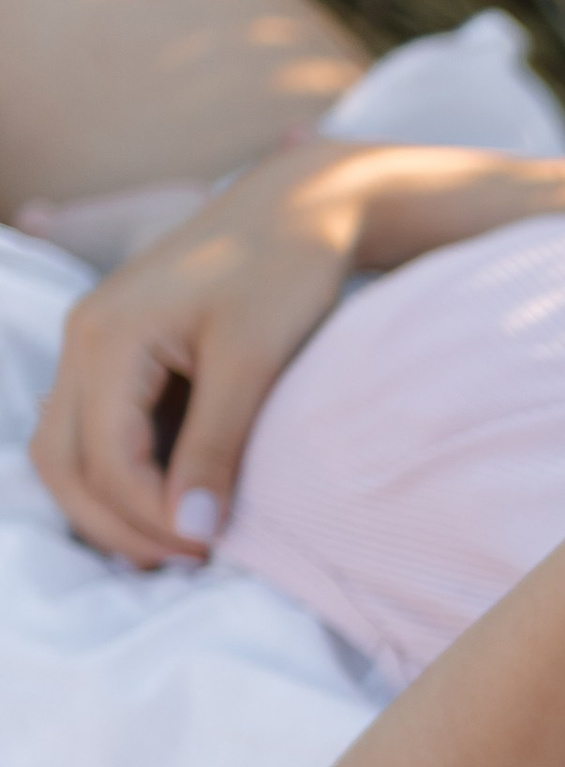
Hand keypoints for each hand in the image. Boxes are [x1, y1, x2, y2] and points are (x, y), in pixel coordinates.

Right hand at [31, 145, 369, 565]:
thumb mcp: (254, 360)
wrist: (300, 204)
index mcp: (107, 338)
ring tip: (176, 544)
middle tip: (186, 562)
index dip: (150, 518)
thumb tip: (192, 529)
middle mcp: (84, 339)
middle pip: (62, 463)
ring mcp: (94, 342)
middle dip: (116, 525)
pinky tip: (174, 500)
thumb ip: (217, 445)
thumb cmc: (284, 269)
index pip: (104, 461)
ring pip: (68, 449)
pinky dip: (123, 473)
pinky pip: (96, 426)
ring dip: (110, 504)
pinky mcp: (119, 349)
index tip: (211, 548)